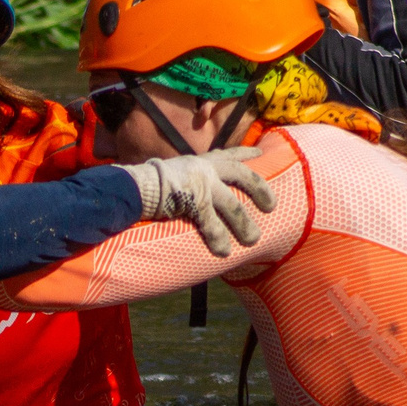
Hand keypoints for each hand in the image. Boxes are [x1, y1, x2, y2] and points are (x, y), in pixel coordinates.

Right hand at [123, 146, 274, 256]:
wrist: (133, 187)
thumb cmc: (148, 184)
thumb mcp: (174, 173)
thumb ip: (188, 179)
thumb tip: (192, 194)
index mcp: (200, 161)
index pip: (228, 154)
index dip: (246, 154)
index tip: (261, 154)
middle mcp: (204, 168)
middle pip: (242, 175)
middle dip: (260, 189)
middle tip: (272, 205)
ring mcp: (201, 183)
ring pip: (232, 205)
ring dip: (244, 224)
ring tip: (252, 239)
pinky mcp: (195, 201)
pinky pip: (212, 224)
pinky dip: (219, 239)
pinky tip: (223, 251)